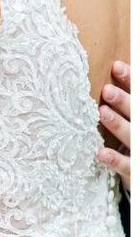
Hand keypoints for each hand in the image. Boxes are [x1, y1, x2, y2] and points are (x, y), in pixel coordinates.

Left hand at [98, 60, 129, 191]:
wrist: (139, 169)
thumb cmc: (133, 138)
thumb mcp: (131, 115)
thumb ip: (126, 101)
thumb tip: (112, 67)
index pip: (139, 95)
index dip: (130, 80)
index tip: (115, 66)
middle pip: (137, 113)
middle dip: (123, 101)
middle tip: (106, 90)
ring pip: (131, 136)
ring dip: (117, 124)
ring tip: (102, 113)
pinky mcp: (135, 171)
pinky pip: (126, 165)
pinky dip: (114, 159)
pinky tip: (101, 153)